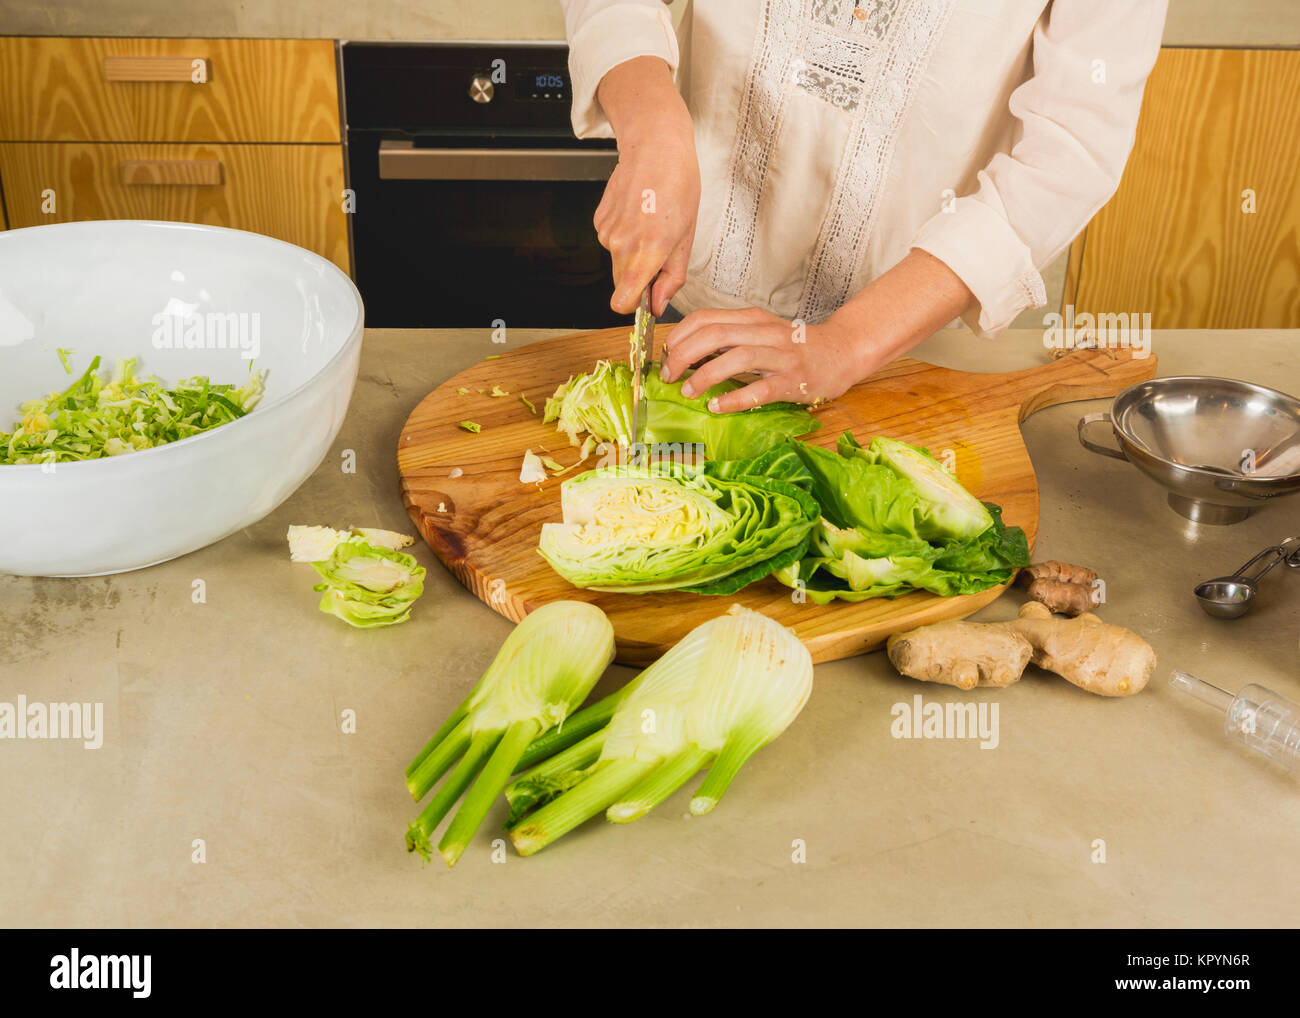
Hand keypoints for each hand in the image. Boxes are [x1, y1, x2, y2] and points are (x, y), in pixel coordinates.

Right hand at [593, 57, 700, 315]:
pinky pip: (611, 242)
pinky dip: (624, 235)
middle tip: (660, 251)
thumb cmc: (677, 185)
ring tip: (650, 224)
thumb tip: (660, 304)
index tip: (648, 297)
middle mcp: (620, 245)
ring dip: (632, 253)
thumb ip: (672, 277)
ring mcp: (606, 233)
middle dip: (639, 278)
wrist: (655, 146)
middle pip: (621, 284)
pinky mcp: (598, 221)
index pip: (623, 303)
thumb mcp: (686, 237)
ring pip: (617, 262)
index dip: (636, 305)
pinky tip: (637, 214)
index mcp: (646, 252)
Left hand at [660, 308, 867, 411]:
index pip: (705, 318)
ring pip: (736, 358)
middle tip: (668, 376)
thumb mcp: (760, 333)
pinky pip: (760, 389)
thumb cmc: (795, 347)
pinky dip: (735, 398)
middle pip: (714, 335)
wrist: (842, 351)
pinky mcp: (793, 380)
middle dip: (683, 355)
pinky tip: (717, 407)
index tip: (665, 356)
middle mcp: (764, 332)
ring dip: (705, 376)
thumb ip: (729, 339)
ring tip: (688, 392)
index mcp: (752, 319)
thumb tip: (688, 355)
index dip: (678, 336)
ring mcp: (781, 355)